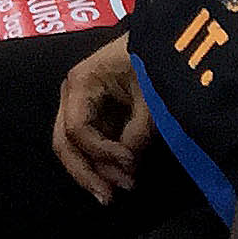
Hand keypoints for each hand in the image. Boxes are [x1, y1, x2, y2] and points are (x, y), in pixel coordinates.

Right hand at [52, 34, 154, 201]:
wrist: (172, 39)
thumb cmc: (155, 61)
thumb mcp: (150, 97)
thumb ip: (137, 133)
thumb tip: (128, 165)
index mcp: (80, 83)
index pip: (78, 130)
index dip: (102, 152)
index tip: (132, 163)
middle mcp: (73, 95)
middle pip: (65, 142)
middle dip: (86, 171)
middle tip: (108, 198)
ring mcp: (83, 104)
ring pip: (75, 146)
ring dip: (96, 168)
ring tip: (122, 188)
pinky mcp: (98, 111)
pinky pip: (92, 141)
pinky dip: (105, 159)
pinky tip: (121, 173)